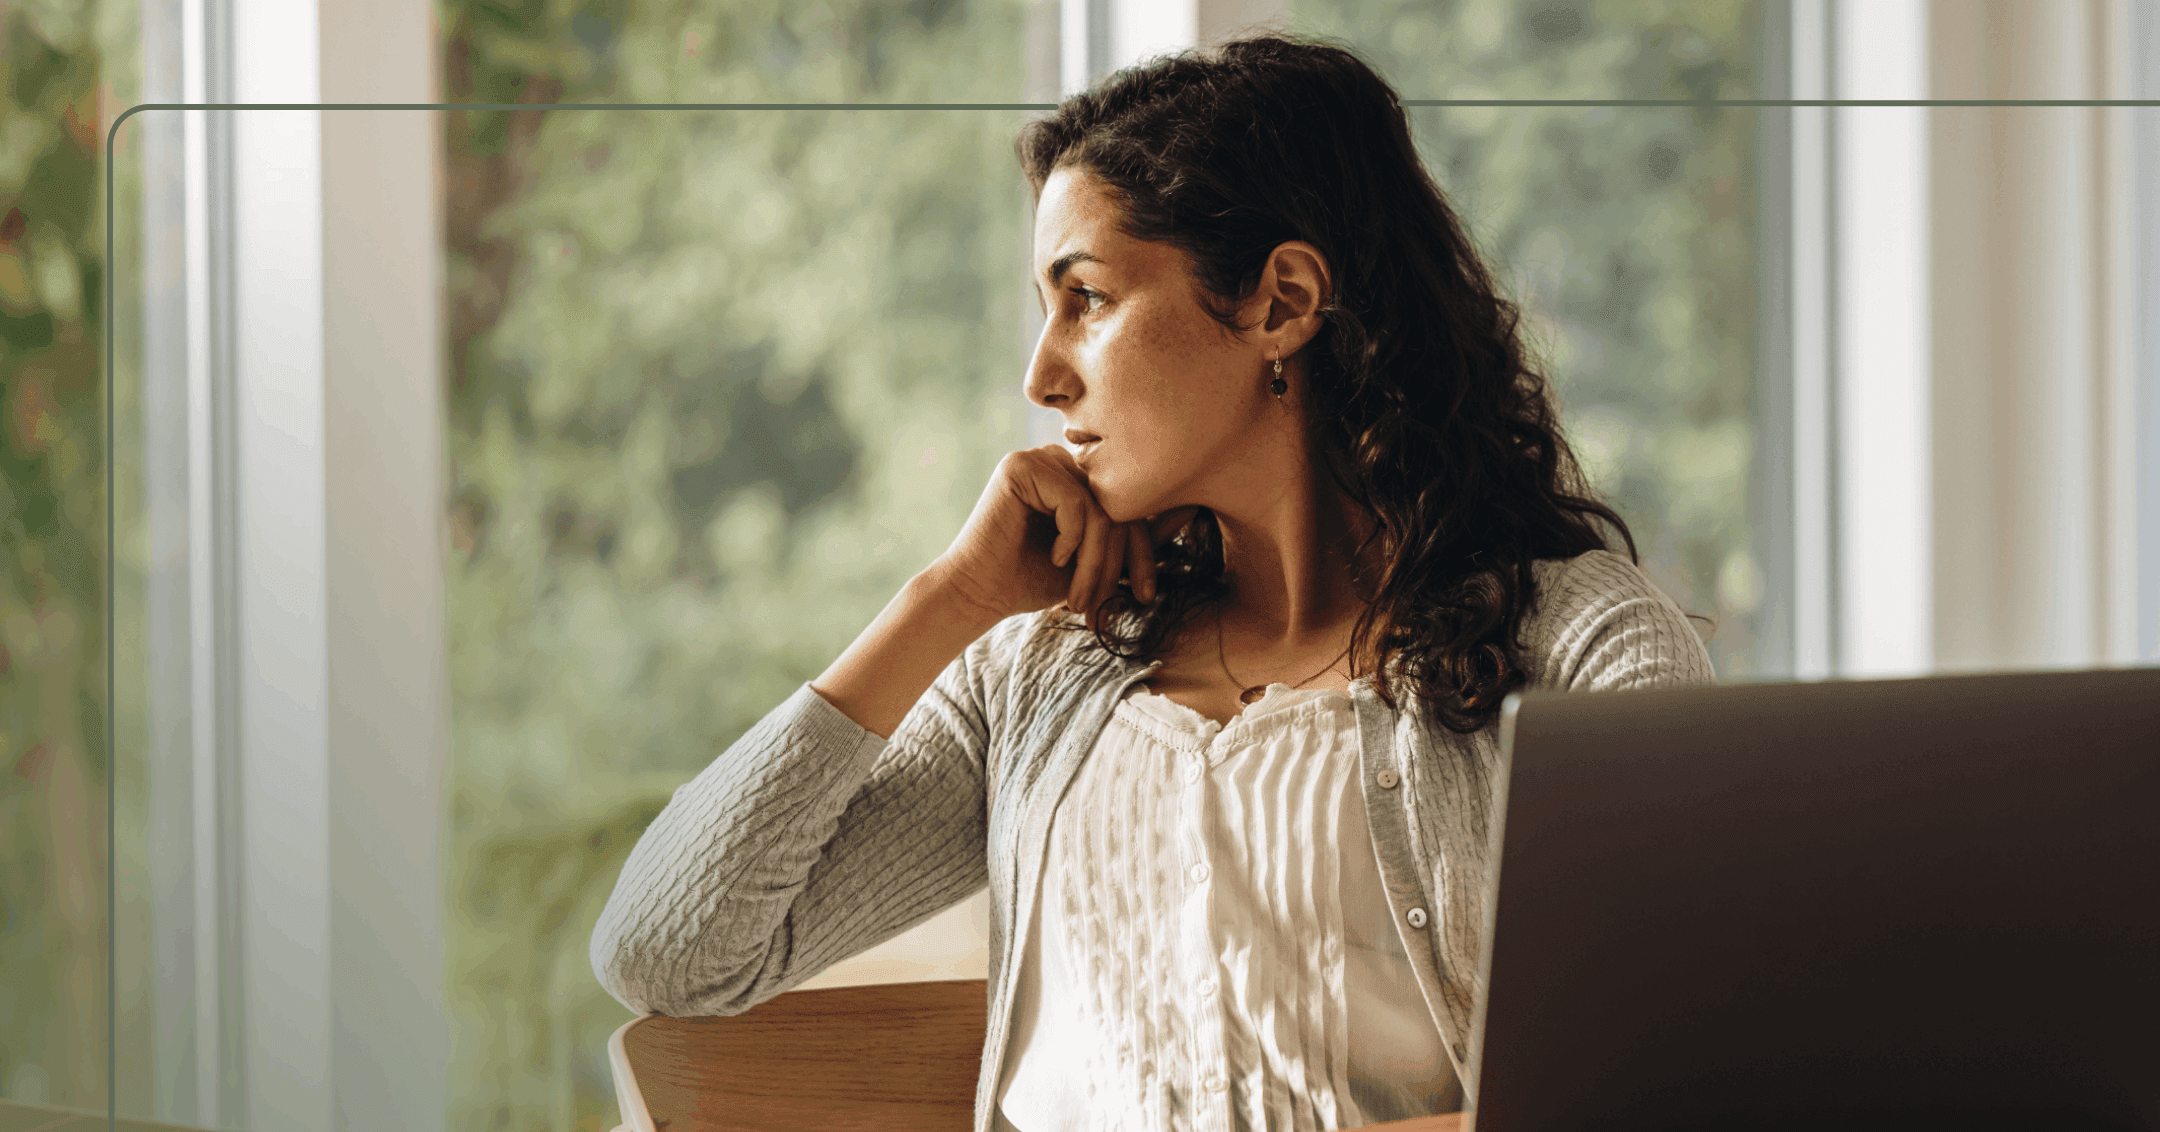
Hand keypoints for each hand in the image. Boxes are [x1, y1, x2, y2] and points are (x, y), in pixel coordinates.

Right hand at [933, 445, 1178, 631]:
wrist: (980, 594)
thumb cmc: (1034, 580)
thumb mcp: (1097, 561)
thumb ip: (1134, 537)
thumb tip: (1189, 512)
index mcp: (1079, 478)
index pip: (1131, 505)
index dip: (1144, 552)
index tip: (1146, 595)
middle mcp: (1061, 460)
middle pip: (1120, 504)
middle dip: (1122, 563)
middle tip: (1112, 605)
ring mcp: (1040, 458)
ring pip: (1100, 507)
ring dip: (1096, 561)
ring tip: (1081, 597)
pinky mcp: (1021, 465)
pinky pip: (1075, 501)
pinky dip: (1072, 539)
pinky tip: (1055, 559)